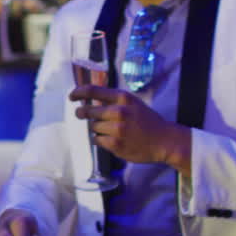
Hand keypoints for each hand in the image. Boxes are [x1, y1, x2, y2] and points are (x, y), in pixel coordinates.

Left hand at [70, 85, 191, 171]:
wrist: (165, 141)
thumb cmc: (147, 122)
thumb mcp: (133, 103)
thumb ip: (113, 100)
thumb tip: (89, 100)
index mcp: (123, 98)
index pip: (93, 91)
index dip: (78, 93)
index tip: (71, 97)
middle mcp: (119, 111)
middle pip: (88, 111)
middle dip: (83, 113)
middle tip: (81, 114)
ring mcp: (116, 129)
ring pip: (92, 127)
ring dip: (97, 129)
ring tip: (111, 131)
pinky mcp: (115, 144)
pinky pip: (96, 140)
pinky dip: (101, 140)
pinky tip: (112, 140)